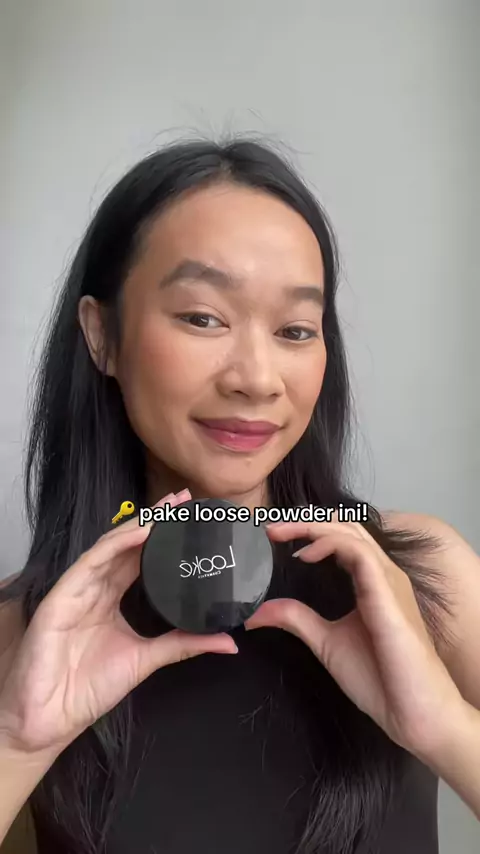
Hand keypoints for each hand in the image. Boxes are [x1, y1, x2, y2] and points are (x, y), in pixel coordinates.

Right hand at [0, 490, 236, 756]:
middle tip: (183, 499)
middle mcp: (94, 588)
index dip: (162, 535)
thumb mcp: (148, 659)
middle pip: (126, 544)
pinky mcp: (61, 597)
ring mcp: (76, 590)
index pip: (139, 557)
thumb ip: (184, 643)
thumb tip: (229, 641)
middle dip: (154, 520)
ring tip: (167, 509)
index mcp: (110, 598)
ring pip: (110, 546)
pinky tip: (140, 532)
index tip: (190, 516)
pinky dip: (116, 544)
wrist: (49, 720)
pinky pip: (91, 562)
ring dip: (139, 524)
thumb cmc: (88, 690)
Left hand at [246, 518, 462, 760]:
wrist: (413, 714)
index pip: (341, 538)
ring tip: (281, 534)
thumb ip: (297, 619)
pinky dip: (330, 544)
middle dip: (305, 521)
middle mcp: (383, 574)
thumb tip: (257, 613)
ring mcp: (388, 581)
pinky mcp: (388, 594)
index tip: (273, 535)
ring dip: (313, 527)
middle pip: (345, 527)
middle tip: (270, 528)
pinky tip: (306, 556)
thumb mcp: (326, 641)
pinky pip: (360, 554)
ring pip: (352, 533)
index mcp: (372, 582)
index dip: (307, 530)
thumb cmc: (379, 679)